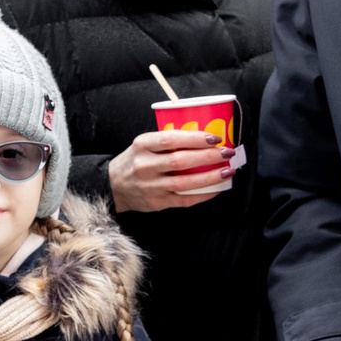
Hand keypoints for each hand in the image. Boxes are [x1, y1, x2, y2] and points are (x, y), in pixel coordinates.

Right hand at [108, 129, 235, 212]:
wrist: (113, 186)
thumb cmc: (135, 161)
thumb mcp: (143, 144)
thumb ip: (167, 141)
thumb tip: (205, 138)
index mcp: (142, 145)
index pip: (170, 139)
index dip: (194, 138)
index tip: (214, 138)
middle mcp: (144, 166)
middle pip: (181, 161)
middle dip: (208, 157)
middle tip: (227, 152)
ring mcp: (150, 186)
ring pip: (185, 183)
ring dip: (210, 177)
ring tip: (227, 170)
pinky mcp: (156, 203)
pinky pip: (184, 200)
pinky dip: (203, 195)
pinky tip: (217, 189)